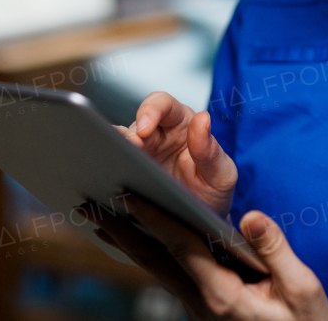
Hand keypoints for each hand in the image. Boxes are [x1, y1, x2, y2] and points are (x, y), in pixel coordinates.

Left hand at [94, 195, 327, 320]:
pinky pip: (169, 274)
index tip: (126, 194)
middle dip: (119, 231)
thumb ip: (275, 250)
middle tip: (86, 206)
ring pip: (156, 268)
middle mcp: (203, 302)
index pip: (180, 247)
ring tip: (99, 218)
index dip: (153, 218)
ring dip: (127, 241)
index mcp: (223, 295)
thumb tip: (250, 216)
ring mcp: (200, 308)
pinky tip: (138, 240)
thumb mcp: (303, 289)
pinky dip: (148, 252)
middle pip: (153, 260)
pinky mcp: (205, 307)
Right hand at [116, 91, 236, 216]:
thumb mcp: (222, 174)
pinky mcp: (130, 171)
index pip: (163, 105)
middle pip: (137, 122)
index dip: (151, 110)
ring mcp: (143, 153)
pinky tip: (106, 171)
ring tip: (116, 160)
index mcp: (183, 124)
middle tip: (131, 146)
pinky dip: (107, 163)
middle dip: (131, 133)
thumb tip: (203, 118)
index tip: (145, 127)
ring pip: (121, 141)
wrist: (204, 222)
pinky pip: (114, 161)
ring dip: (117, 148)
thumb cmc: (213, 190)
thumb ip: (211, 150)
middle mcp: (159, 134)